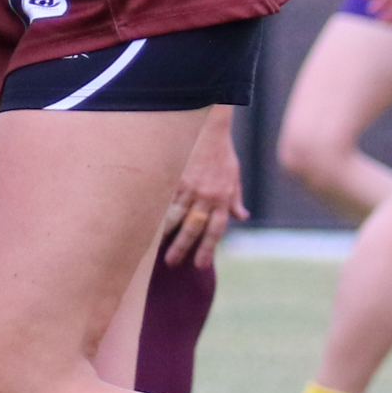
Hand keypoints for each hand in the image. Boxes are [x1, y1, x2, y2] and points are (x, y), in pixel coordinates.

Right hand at [159, 114, 246, 268]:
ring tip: (157, 250)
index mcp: (222, 198)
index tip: (200, 265)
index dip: (208, 249)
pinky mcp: (175, 177)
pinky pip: (165, 200)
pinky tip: (149, 225)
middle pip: (194, 228)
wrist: (207, 127)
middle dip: (184, 248)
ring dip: (167, 235)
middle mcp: (206, 196)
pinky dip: (158, 214)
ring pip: (176, 217)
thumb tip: (242, 216)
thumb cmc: (221, 152)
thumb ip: (235, 198)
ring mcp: (189, 187)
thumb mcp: (234, 175)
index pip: (216, 230)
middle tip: (174, 264)